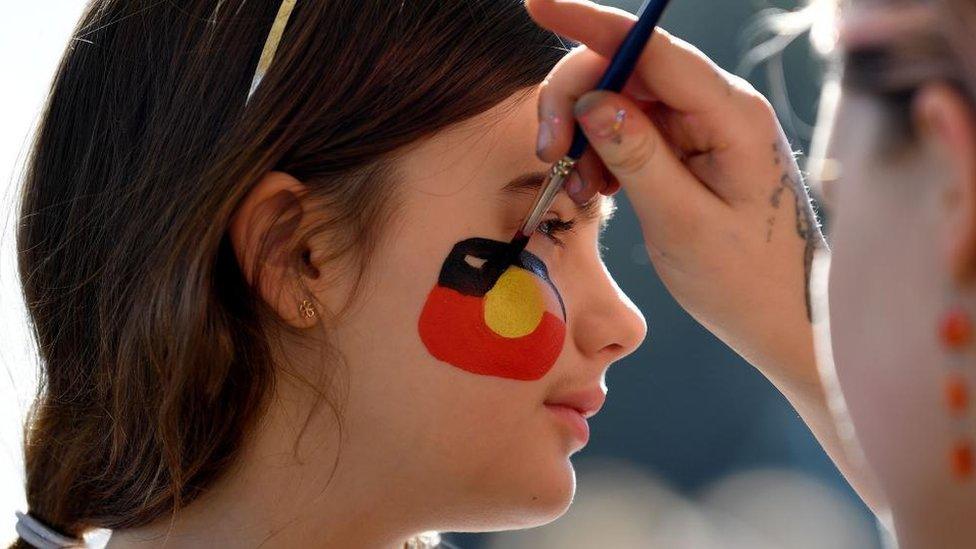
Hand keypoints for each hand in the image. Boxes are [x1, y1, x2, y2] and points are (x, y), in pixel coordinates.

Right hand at [528, 0, 824, 382]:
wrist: (783, 321)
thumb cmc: (745, 281)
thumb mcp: (683, 224)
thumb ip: (636, 157)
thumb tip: (592, 99)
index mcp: (732, 117)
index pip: (653, 49)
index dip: (591, 22)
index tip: (538, 4)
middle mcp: (719, 109)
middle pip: (628, 70)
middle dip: (576, 102)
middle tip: (549, 154)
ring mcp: (704, 128)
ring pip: (621, 100)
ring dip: (584, 135)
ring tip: (579, 189)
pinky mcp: (690, 150)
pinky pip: (631, 131)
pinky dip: (600, 153)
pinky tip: (596, 190)